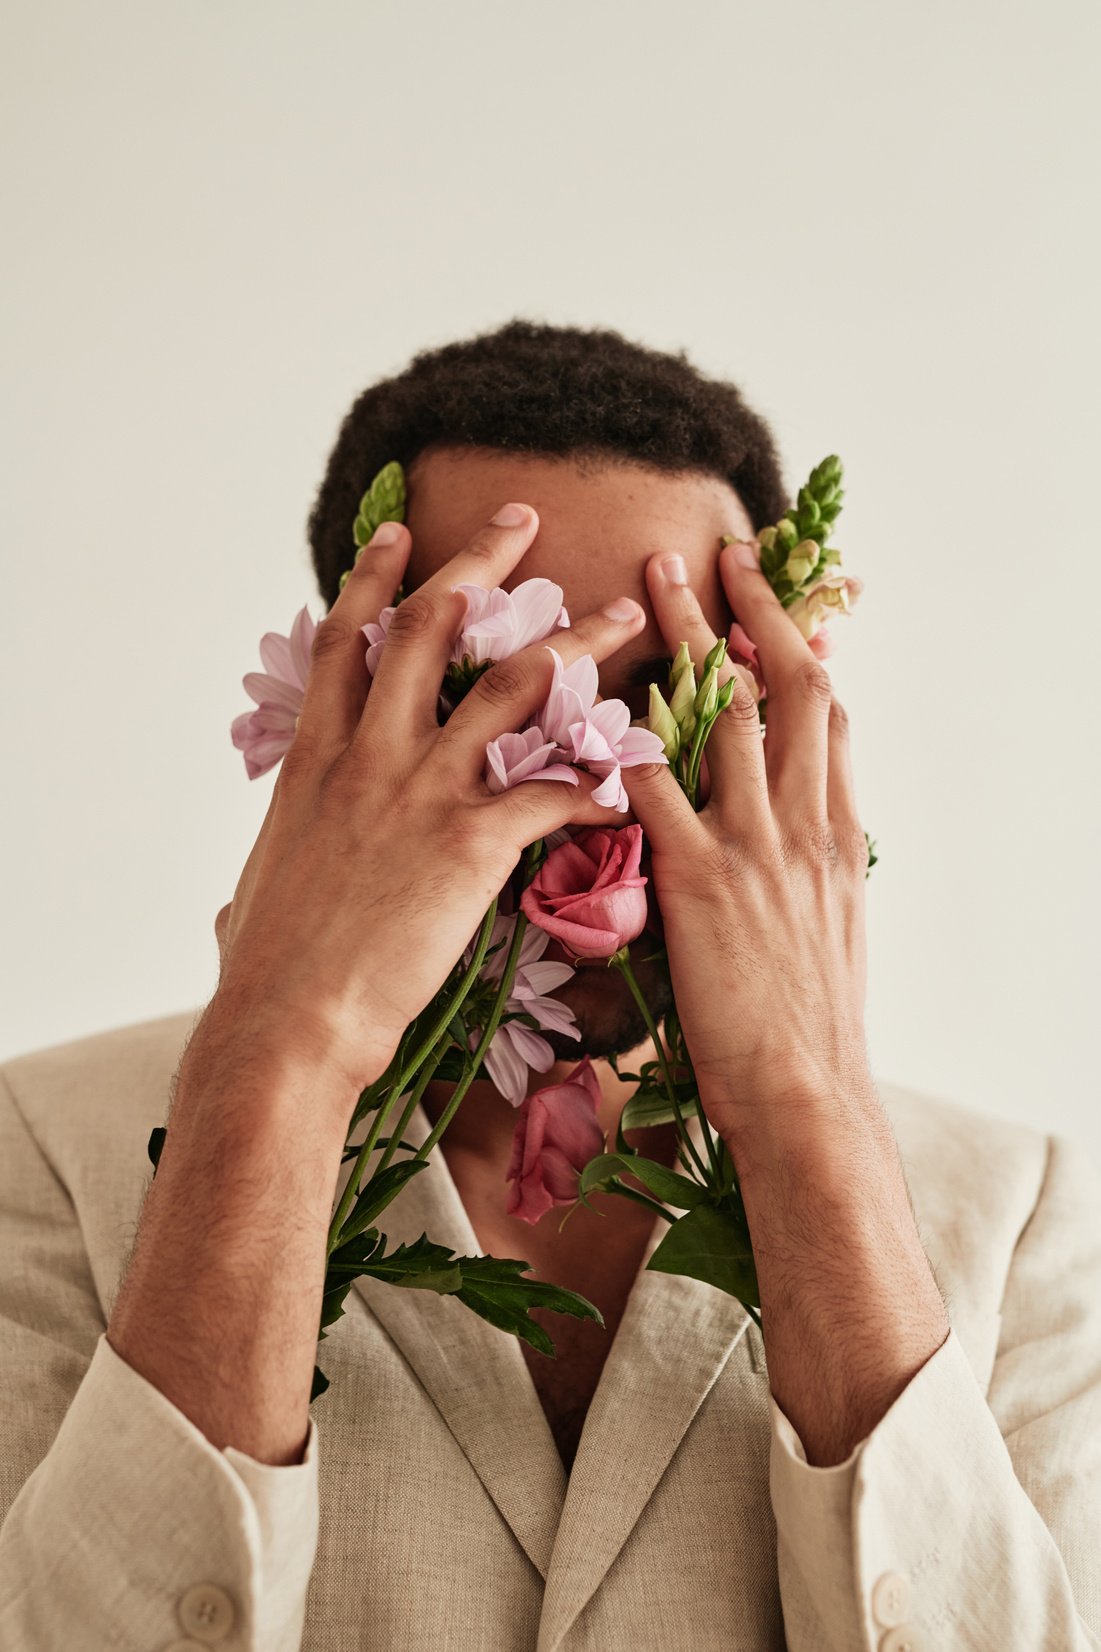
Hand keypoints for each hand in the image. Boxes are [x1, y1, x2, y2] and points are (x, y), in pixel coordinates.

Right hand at [211, 505, 647, 1105]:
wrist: (289, 1021)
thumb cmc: (268, 971)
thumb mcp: (260, 892)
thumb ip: (274, 872)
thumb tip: (238, 902)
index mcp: (316, 758)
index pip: (346, 639)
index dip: (374, 578)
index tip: (401, 534)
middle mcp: (370, 754)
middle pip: (432, 625)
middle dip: (482, 562)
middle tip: (525, 520)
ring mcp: (422, 790)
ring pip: (513, 684)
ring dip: (574, 641)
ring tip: (622, 611)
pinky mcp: (472, 841)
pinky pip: (555, 788)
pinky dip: (599, 778)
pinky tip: (633, 779)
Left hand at [622, 540, 872, 1149]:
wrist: (808, 1094)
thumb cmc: (814, 1026)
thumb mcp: (831, 927)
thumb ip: (811, 864)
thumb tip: (793, 826)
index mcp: (835, 832)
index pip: (828, 715)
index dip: (804, 650)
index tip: (779, 604)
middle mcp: (801, 822)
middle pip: (782, 690)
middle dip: (751, 614)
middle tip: (717, 556)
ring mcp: (753, 845)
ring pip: (723, 715)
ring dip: (686, 641)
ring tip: (646, 585)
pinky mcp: (699, 880)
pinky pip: (657, 789)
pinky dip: (623, 739)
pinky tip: (586, 698)